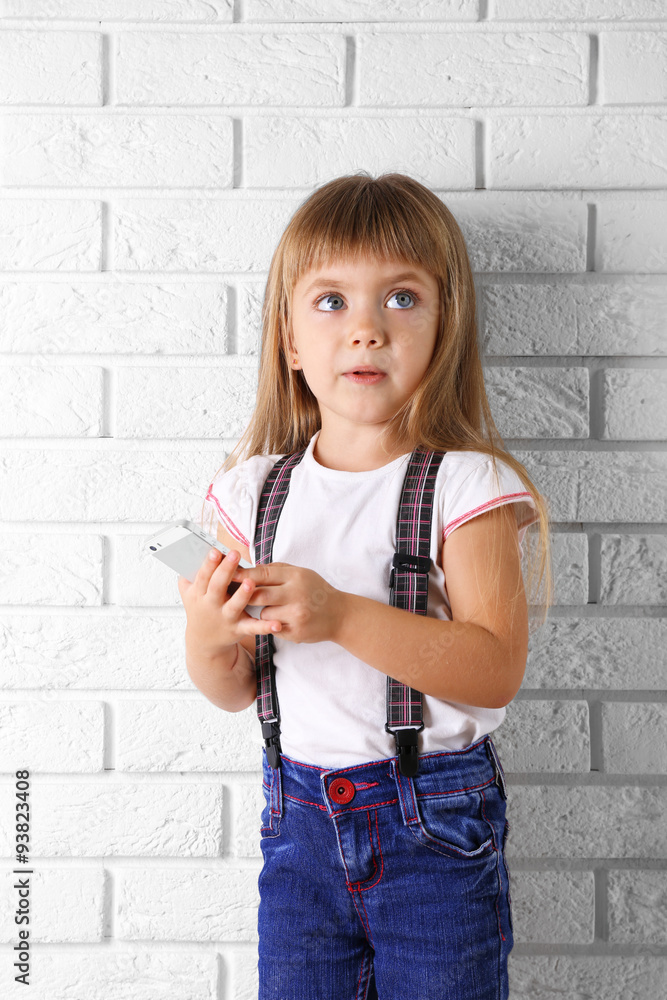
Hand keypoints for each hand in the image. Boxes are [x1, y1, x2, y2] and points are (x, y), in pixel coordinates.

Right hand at [177, 548, 282, 658]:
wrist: (204, 641)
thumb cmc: (200, 610)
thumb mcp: (189, 594)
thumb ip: (188, 577)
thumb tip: (189, 555)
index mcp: (199, 594)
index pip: (203, 576)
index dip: (209, 564)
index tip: (215, 551)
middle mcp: (211, 605)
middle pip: (218, 586)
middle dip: (226, 570)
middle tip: (234, 554)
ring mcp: (226, 617)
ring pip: (234, 606)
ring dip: (242, 595)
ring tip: (250, 582)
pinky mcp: (238, 629)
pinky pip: (252, 627)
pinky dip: (265, 626)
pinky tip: (276, 623)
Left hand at [230, 562, 344, 644]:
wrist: (340, 615)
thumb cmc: (317, 591)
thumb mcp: (301, 573)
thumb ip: (276, 570)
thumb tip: (249, 568)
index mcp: (296, 577)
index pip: (264, 574)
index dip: (244, 574)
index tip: (229, 573)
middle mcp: (296, 595)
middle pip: (259, 595)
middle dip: (246, 595)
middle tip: (238, 594)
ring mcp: (296, 615)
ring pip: (264, 613)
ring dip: (264, 611)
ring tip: (277, 607)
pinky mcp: (296, 632)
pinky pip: (273, 628)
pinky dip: (274, 623)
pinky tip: (285, 619)